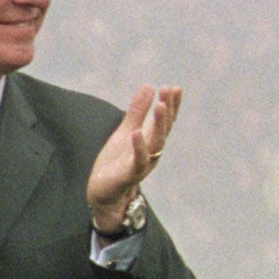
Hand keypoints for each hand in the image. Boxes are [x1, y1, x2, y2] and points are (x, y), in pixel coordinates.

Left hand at [88, 84, 180, 231]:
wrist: (103, 191)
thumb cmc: (116, 161)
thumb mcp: (126, 131)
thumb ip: (137, 112)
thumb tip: (150, 86)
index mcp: (151, 140)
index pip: (165, 121)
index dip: (172, 105)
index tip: (175, 87)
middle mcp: (152, 152)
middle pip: (164, 129)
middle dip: (168, 110)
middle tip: (169, 90)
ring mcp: (143, 163)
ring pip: (156, 143)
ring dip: (159, 124)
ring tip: (160, 106)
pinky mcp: (130, 175)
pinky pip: (138, 161)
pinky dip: (139, 147)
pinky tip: (137, 132)